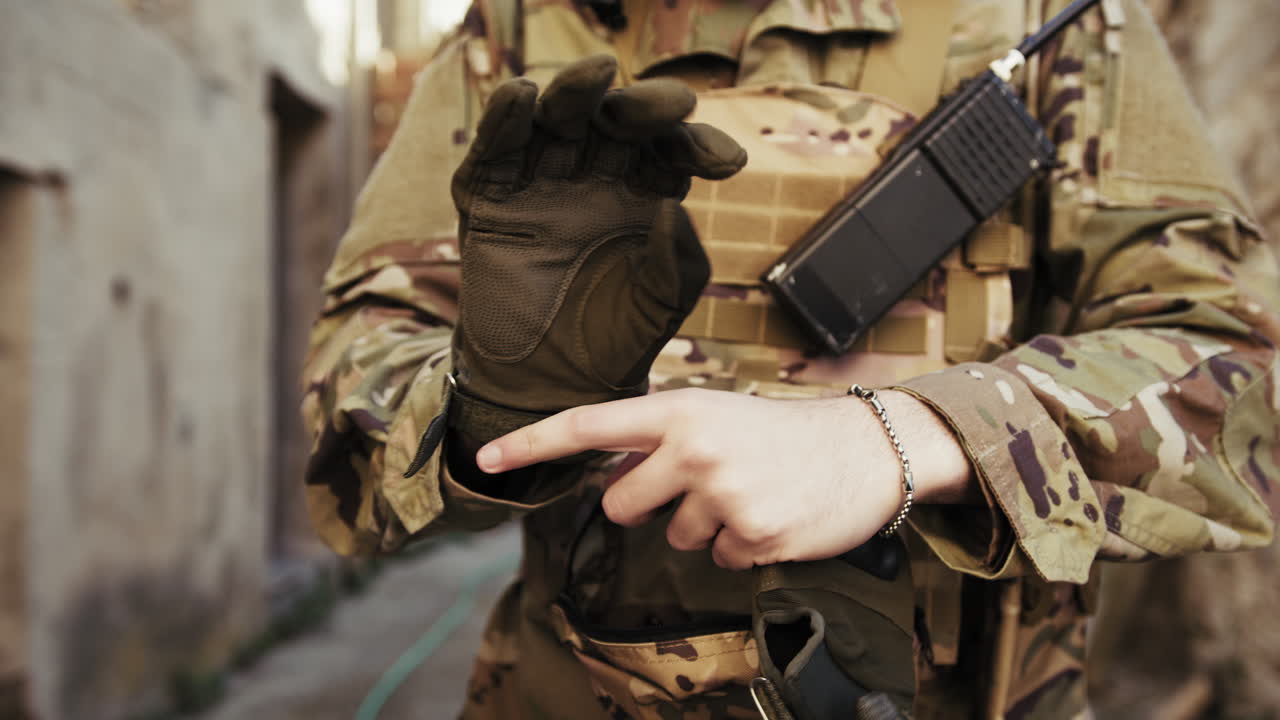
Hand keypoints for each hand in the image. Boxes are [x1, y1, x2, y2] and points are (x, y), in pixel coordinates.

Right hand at [449, 55, 745, 445]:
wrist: (550, 385)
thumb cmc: (616, 342)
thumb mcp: (662, 306)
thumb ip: (680, 262)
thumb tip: (673, 205)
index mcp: (643, 193)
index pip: (671, 149)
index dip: (696, 144)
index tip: (725, 163)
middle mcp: (594, 176)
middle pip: (615, 120)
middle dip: (641, 107)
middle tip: (667, 107)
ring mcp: (540, 181)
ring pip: (557, 119)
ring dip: (575, 92)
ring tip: (596, 76)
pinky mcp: (489, 196)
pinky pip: (495, 148)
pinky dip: (503, 119)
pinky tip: (521, 97)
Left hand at [475, 388, 976, 568]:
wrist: (865, 451)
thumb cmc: (785, 432)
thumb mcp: (718, 415)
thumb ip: (662, 439)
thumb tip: (611, 474)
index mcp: (681, 411)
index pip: (589, 425)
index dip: (533, 444)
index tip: (485, 458)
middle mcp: (694, 449)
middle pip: (622, 503)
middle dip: (648, 505)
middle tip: (699, 485)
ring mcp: (723, 495)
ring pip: (673, 537)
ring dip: (704, 525)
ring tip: (749, 495)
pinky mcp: (751, 536)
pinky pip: (718, 558)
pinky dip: (739, 546)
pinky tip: (771, 517)